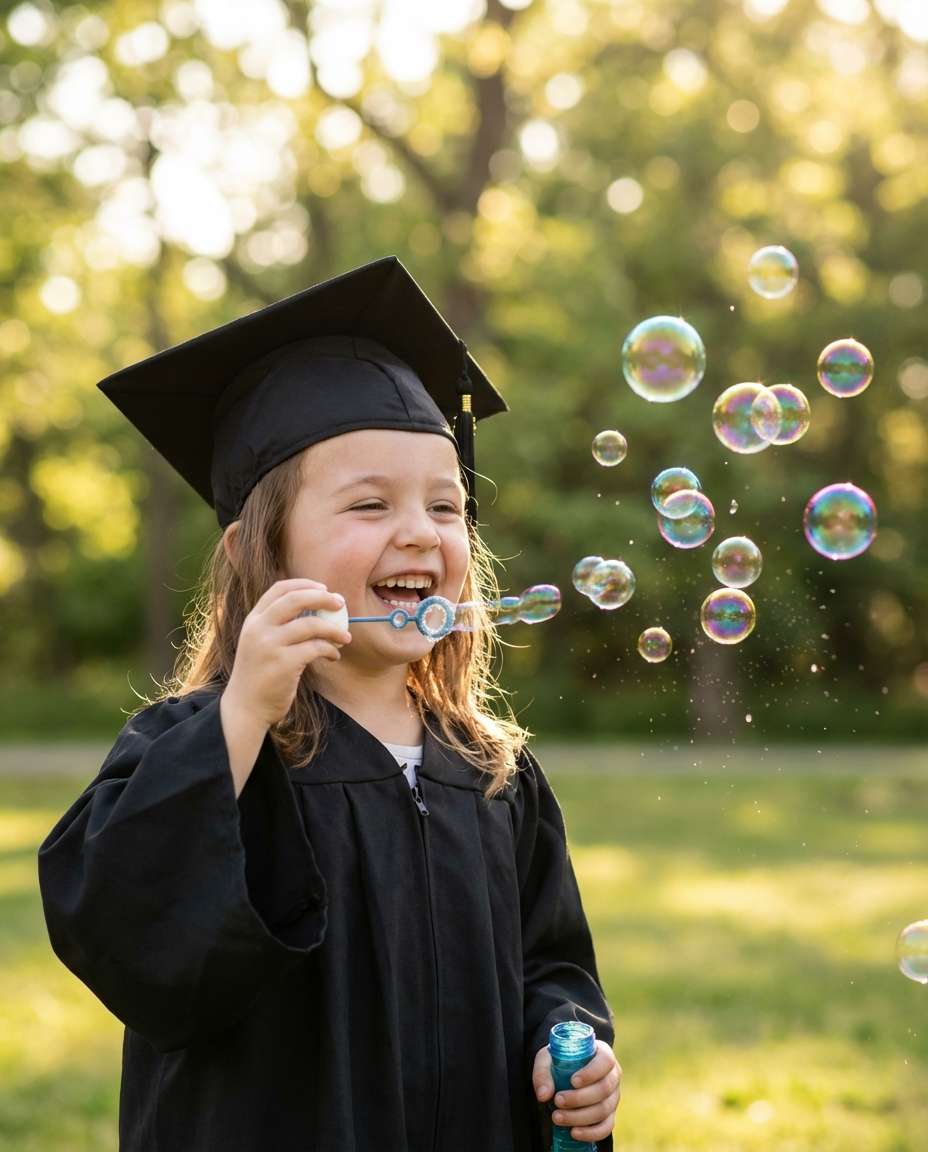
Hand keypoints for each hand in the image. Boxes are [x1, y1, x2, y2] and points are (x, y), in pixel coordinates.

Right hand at [226, 578, 351, 729]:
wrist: (245, 708)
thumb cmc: (259, 675)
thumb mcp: (259, 644)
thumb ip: (277, 625)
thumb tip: (315, 609)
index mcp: (253, 620)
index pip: (279, 589)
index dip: (304, 584)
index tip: (323, 589)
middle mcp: (259, 628)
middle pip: (296, 599)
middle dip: (323, 598)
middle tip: (340, 603)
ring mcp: (270, 645)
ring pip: (311, 625)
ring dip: (334, 629)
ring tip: (345, 637)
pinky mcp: (284, 663)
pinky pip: (316, 648)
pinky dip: (331, 650)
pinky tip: (334, 656)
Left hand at [533, 1039, 621, 1143]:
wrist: (563, 1073)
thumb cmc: (559, 1060)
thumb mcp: (547, 1058)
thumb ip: (543, 1072)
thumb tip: (543, 1095)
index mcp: (603, 1054)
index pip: (605, 1061)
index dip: (591, 1073)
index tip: (573, 1081)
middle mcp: (612, 1075)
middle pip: (604, 1089)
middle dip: (580, 1098)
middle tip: (558, 1100)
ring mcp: (613, 1097)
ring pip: (604, 1110)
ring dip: (580, 1117)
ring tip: (557, 1117)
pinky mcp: (610, 1115)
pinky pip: (606, 1127)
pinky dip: (591, 1133)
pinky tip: (573, 1132)